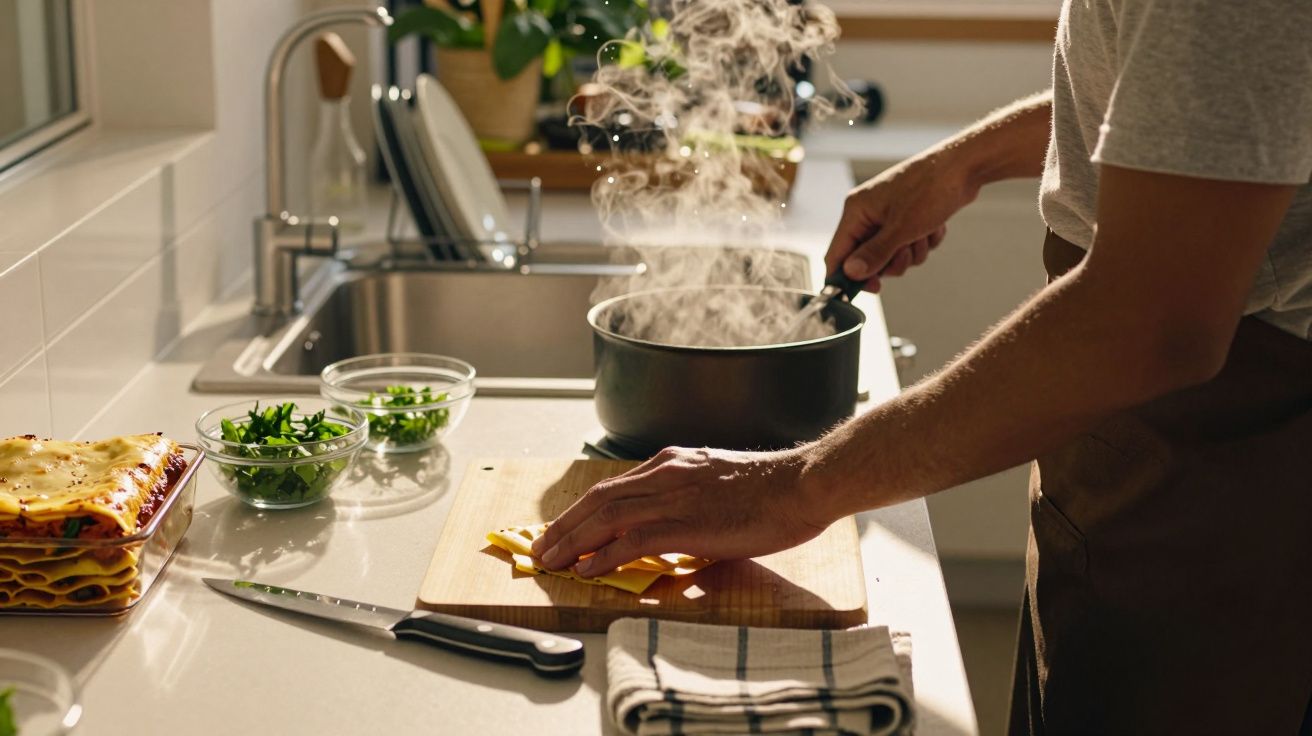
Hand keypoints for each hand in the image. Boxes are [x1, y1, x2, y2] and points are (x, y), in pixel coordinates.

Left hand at [530, 447, 832, 576]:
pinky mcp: (685, 524)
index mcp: (674, 463)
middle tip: (541, 547)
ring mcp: (673, 497)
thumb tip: (678, 525)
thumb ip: (693, 499)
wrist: (802, 485)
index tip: (565, 526)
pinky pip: (631, 541)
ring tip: (551, 561)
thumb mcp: (722, 483)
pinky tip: (588, 570)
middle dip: (564, 525)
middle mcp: (666, 474)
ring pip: (605, 517)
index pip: (614, 486)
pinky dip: (603, 556)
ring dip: (572, 541)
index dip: (584, 509)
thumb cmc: (774, 490)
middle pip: (598, 498)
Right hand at [825, 149, 977, 291]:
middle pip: (866, 259)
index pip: (837, 254)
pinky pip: (908, 246)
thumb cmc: (930, 189)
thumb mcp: (901, 229)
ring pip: (891, 256)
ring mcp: (887, 216)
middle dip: (891, 262)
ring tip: (924, 233)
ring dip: (911, 253)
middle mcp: (867, 213)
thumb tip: (851, 274)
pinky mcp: (907, 218)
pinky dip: (923, 242)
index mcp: (856, 211)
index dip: (848, 277)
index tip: (871, 289)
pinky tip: (934, 226)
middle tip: (907, 252)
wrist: (963, 167)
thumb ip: (874, 254)